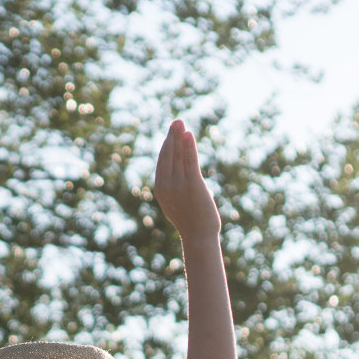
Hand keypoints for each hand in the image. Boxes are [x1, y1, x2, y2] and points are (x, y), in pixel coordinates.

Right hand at [152, 119, 220, 241]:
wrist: (198, 236)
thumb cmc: (191, 222)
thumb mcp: (177, 203)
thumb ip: (174, 188)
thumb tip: (178, 178)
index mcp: (160, 189)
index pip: (162, 162)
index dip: (167, 145)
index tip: (173, 133)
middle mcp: (166, 185)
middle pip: (168, 155)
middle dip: (172, 137)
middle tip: (176, 122)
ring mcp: (178, 185)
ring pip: (178, 156)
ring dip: (179, 137)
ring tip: (181, 123)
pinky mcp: (192, 185)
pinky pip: (189, 162)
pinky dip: (189, 147)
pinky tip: (189, 135)